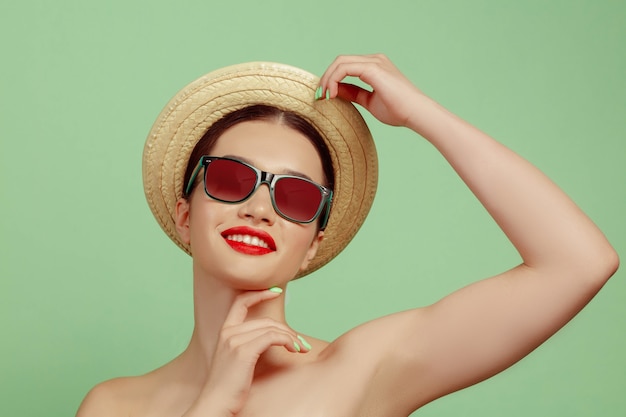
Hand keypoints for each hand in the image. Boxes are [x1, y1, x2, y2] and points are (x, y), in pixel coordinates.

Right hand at [187, 289, 308, 415]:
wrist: (215, 404)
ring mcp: (234, 341)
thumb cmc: (228, 387)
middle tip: (300, 342)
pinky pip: (272, 337)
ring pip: (271, 328)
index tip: (276, 291)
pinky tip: (294, 349)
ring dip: (291, 337)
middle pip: (265, 320)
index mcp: (224, 332)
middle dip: (287, 330)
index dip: (258, 294)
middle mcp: (228, 332)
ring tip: (301, 348)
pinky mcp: (243, 351)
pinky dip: (287, 341)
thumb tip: (271, 338)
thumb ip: (246, 345)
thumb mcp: (235, 360)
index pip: (240, 302)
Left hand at [318, 54, 422, 126]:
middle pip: (340, 61)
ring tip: (325, 96)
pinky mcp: (373, 68)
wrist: (415, 113)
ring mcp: (374, 62)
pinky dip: (334, 80)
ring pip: (340, 62)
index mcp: (375, 66)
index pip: (345, 66)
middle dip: (326, 78)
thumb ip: (353, 93)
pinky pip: (345, 68)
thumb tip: (335, 91)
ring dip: (328, 79)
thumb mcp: (369, 101)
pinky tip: (333, 94)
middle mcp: (374, 60)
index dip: (331, 80)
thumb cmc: (399, 110)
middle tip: (320, 96)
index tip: (324, 97)